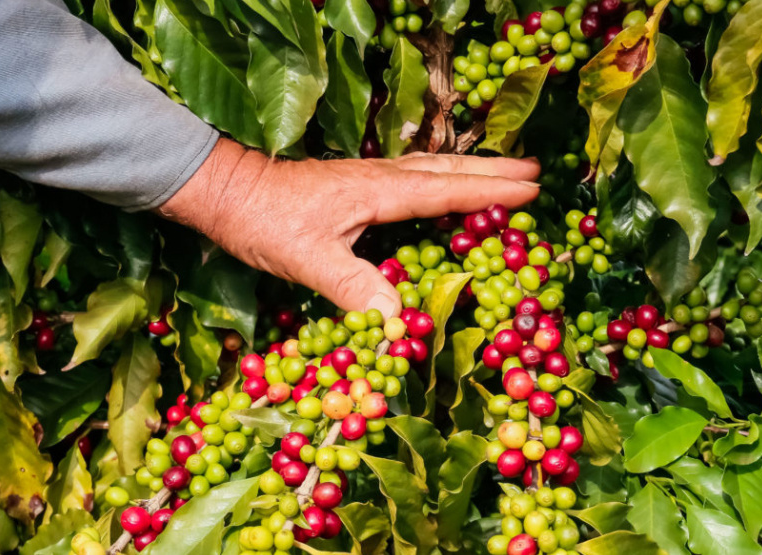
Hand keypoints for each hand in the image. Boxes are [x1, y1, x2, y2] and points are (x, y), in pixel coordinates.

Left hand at [157, 138, 539, 317]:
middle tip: (534, 171)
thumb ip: (353, 285)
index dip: (488, 192)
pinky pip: (412, 178)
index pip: (444, 190)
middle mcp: (378, 179)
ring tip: (502, 171)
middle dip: (490, 172)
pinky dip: (439, 178)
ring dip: (468, 170)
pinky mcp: (353, 186)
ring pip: (429, 169)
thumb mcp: (307, 258)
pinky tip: (439, 188)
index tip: (531, 189)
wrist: (227, 193)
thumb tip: (400, 319)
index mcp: (377, 191)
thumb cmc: (265, 222)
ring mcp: (366, 179)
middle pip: (446, 171)